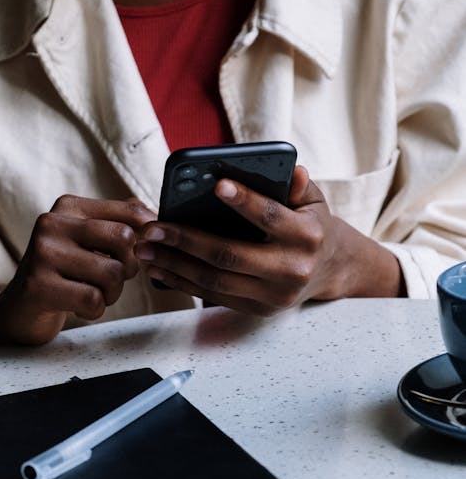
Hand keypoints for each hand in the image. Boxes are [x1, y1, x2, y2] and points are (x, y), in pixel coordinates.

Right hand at [0, 195, 155, 349]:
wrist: (22, 307)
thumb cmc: (66, 271)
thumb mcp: (89, 239)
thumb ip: (120, 221)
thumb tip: (156, 217)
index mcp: (69, 207)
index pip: (129, 211)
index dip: (149, 234)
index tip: (149, 248)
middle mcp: (53, 223)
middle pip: (124, 239)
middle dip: (129, 266)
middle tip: (114, 278)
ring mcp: (43, 253)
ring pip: (112, 273)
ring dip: (112, 293)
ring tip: (94, 293)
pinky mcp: (38, 286)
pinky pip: (93, 300)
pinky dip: (95, 310)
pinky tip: (79, 307)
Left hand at [135, 166, 403, 314]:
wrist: (332, 271)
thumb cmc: (313, 225)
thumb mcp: (314, 202)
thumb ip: (299, 186)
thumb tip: (292, 169)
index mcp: (307, 236)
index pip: (271, 217)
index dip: (245, 202)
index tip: (217, 185)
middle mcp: (291, 269)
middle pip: (230, 255)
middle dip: (187, 241)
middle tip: (154, 228)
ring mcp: (273, 295)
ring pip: (216, 281)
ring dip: (175, 265)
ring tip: (146, 249)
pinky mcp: (258, 310)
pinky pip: (214, 297)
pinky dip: (184, 283)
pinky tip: (160, 268)